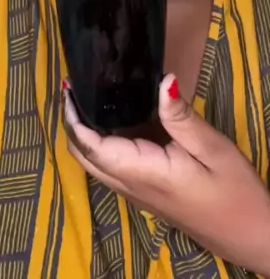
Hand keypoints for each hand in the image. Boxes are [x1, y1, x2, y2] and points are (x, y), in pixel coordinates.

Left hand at [63, 76, 269, 274]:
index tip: (68, 87)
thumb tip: (162, 81)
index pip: (91, 145)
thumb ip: (181, 117)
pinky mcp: (146, 196)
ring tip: (87, 100)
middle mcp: (131, 187)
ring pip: (95, 165)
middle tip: (73, 89)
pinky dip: (100, 146)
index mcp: (142, 172)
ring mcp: (137, 195)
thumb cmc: (236, 193)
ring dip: (83, 135)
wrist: (253, 238)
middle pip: (84, 156)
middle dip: (72, 124)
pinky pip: (111, 170)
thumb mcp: (214, 150)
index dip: (74, 117)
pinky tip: (114, 123)